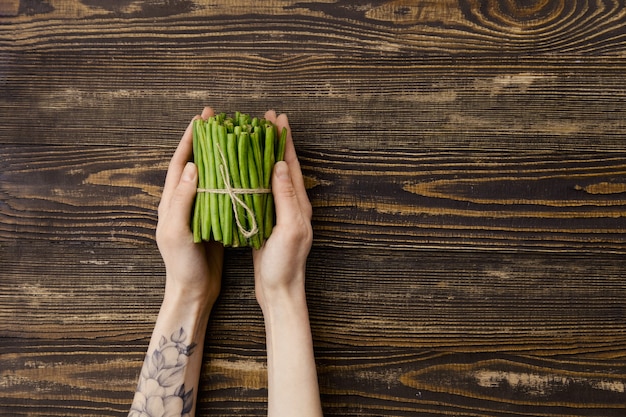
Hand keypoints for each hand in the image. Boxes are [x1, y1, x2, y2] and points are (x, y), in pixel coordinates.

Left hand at [156, 107, 223, 308]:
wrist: (192, 291)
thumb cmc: (182, 265)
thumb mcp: (177, 233)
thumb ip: (182, 201)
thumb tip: (193, 167)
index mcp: (171, 202)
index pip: (179, 163)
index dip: (189, 140)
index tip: (201, 119)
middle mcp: (183, 202)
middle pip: (193, 164)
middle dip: (203, 140)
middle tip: (218, 120)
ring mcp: (197, 211)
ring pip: (208, 176)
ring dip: (218, 156)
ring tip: (232, 138)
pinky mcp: (211, 221)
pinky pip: (220, 192)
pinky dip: (229, 178)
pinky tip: (242, 171)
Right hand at [253, 110, 312, 310]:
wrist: (279, 291)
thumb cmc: (286, 263)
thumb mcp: (290, 228)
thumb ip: (286, 197)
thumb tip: (280, 165)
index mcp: (299, 204)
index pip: (292, 164)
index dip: (285, 140)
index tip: (277, 118)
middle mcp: (292, 205)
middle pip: (283, 166)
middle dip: (276, 142)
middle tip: (266, 119)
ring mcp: (279, 214)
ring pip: (271, 177)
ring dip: (264, 156)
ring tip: (253, 138)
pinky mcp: (267, 223)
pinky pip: (261, 192)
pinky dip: (254, 176)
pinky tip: (243, 171)